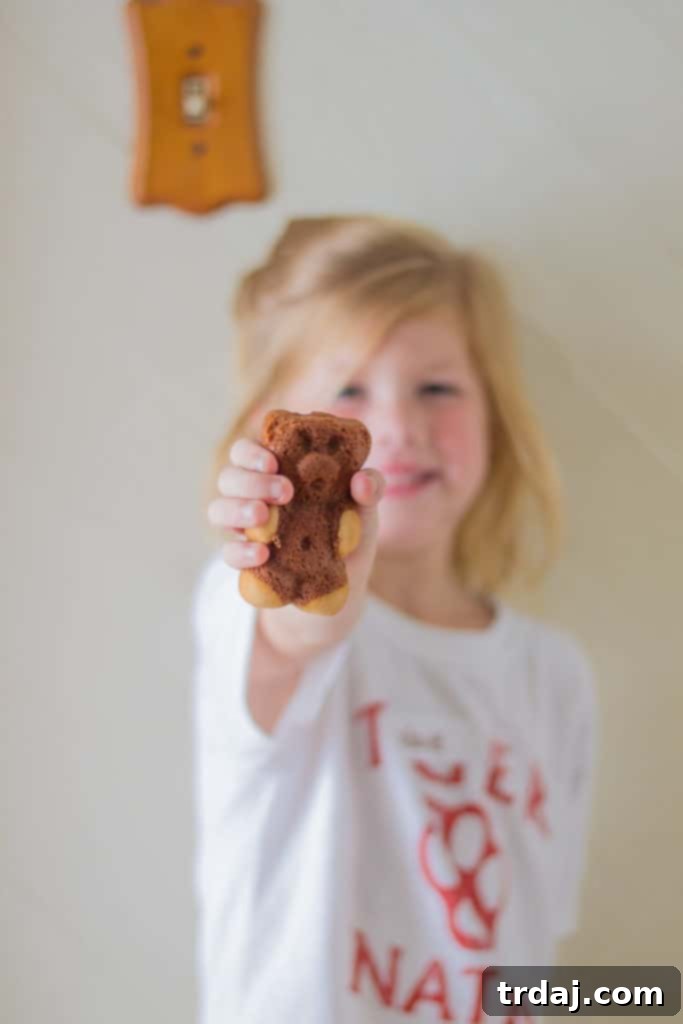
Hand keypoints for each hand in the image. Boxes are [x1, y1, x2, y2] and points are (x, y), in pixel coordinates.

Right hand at [208, 437, 384, 658]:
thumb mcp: (365, 507)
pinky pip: (228, 553)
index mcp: (277, 471)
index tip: (275, 462)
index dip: (252, 452)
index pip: (247, 451)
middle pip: (229, 476)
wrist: (345, 581)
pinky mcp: (246, 560)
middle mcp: (253, 495)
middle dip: (252, 481)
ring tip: (264, 518)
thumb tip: (361, 480)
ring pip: (218, 510)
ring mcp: (245, 528)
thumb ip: (370, 487)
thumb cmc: (350, 529)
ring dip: (238, 510)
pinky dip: (241, 552)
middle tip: (285, 492)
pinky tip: (263, 554)